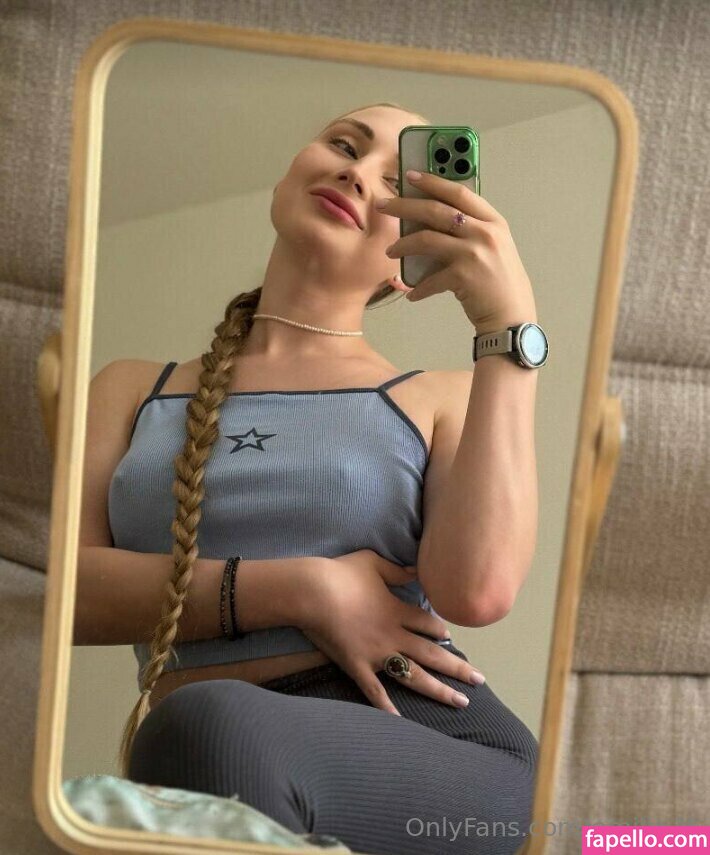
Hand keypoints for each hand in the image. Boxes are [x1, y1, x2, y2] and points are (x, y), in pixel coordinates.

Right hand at [298, 549, 484, 715]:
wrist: (312, 591)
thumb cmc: (341, 573)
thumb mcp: (373, 563)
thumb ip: (398, 570)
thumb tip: (417, 569)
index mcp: (397, 610)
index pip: (429, 624)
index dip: (442, 631)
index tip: (452, 637)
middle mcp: (393, 635)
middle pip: (432, 654)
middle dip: (458, 668)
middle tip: (479, 681)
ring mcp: (376, 654)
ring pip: (414, 676)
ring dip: (438, 690)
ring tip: (460, 703)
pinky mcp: (356, 666)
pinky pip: (374, 691)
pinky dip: (387, 707)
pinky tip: (401, 721)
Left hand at [378, 170, 536, 331]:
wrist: (512, 318)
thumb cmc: (500, 285)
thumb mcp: (494, 249)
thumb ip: (472, 231)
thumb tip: (434, 221)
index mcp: (493, 222)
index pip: (459, 193)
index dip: (434, 181)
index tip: (411, 176)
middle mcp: (485, 233)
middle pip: (436, 210)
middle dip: (405, 206)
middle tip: (383, 206)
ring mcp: (475, 253)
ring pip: (426, 239)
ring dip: (403, 245)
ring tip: (391, 252)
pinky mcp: (464, 276)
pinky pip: (430, 278)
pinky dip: (418, 287)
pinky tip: (412, 294)